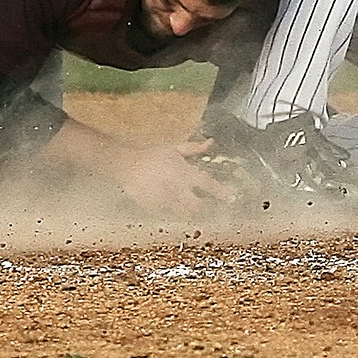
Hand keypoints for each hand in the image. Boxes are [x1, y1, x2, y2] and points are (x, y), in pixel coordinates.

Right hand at [111, 138, 236, 213]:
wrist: (126, 164)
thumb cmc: (151, 154)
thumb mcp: (174, 148)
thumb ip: (194, 148)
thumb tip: (211, 142)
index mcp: (184, 172)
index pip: (208, 184)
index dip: (221, 192)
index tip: (231, 198)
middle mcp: (177, 188)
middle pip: (197, 206)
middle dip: (205, 208)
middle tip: (208, 207)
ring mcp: (165, 200)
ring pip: (183, 213)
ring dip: (190, 213)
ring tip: (192, 211)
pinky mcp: (154, 208)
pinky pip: (169, 215)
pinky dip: (174, 213)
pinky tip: (173, 208)